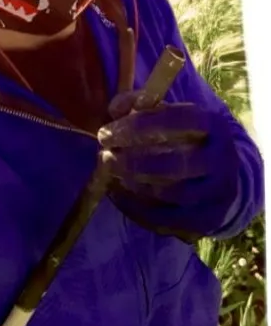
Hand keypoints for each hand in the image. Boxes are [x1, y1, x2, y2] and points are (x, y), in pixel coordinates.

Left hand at [98, 93, 238, 239]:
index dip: (140, 125)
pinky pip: (167, 219)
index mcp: (213, 125)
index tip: (106, 133)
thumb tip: (115, 109)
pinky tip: (117, 194)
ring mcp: (218, 193)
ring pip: (172, 194)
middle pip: (177, 164)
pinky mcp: (208, 220)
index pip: (179, 120)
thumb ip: (138, 105)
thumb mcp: (167, 114)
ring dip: (134, 184)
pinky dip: (137, 208)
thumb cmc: (185, 139)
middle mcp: (221, 159)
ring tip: (109, 173)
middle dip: (134, 162)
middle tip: (104, 156)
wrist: (221, 176)